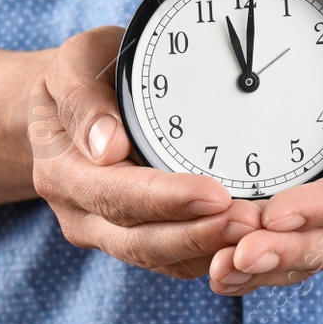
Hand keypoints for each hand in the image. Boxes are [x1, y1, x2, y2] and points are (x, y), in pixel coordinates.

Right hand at [32, 26, 261, 279]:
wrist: (66, 107)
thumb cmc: (82, 74)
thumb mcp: (74, 64)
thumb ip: (84, 98)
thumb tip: (107, 144)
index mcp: (62, 170)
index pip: (116, 194)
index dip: (167, 199)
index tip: (215, 194)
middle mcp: (80, 212)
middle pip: (141, 240)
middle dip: (200, 235)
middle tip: (253, 221)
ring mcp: (105, 232)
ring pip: (161, 258)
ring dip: (211, 250)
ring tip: (260, 232)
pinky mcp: (134, 238)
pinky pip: (174, 259)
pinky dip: (211, 256)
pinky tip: (248, 242)